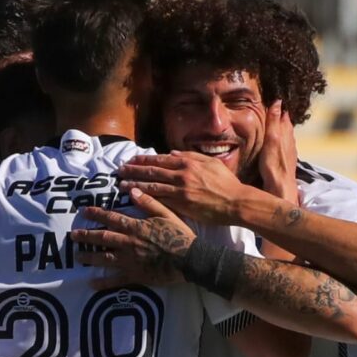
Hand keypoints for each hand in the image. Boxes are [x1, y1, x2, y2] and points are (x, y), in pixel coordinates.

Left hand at [74, 188, 196, 274]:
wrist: (189, 258)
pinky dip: (103, 282)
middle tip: (73, 235)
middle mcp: (129, 243)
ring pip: (105, 258)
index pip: (112, 218)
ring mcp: (130, 260)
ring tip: (78, 256)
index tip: (84, 212)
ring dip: (90, 256)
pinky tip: (92, 284)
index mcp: (136, 227)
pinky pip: (116, 280)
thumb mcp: (167, 213)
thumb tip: (132, 190)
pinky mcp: (135, 275)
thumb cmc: (180, 235)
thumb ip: (149, 202)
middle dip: (87, 235)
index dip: (97, 214)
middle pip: (103, 237)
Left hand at [116, 152, 245, 224]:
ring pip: (152, 185)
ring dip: (135, 183)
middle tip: (120, 170)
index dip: (144, 159)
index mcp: (189, 162)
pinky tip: (135, 197)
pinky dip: (146, 197)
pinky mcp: (182, 204)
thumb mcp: (212, 163)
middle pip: (152, 170)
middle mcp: (182, 174)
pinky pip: (160, 199)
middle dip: (134, 170)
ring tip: (121, 183)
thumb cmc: (227, 183)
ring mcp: (181, 189)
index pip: (161, 159)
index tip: (132, 159)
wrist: (236, 202)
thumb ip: (191, 156)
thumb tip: (172, 152)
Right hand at [258, 101, 298, 203]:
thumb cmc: (274, 165)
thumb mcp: (272, 140)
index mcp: (285, 134)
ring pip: (286, 135)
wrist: (281, 188)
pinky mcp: (286, 161)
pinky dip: (281, 140)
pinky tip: (278, 143)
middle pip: (286, 125)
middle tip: (274, 107)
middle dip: (281, 116)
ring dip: (281, 128)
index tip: (274, 98)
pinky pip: (284, 146)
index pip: (283, 116)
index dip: (279, 108)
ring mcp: (289, 152)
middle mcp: (289, 142)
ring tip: (276, 122)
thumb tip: (278, 102)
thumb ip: (274, 122)